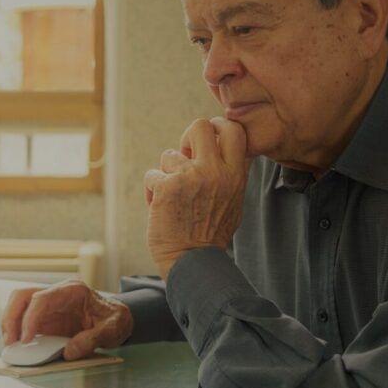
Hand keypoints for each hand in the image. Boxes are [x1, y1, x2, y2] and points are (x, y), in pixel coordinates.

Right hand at [0, 279, 132, 359]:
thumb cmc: (115, 320)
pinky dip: (17, 331)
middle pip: (22, 296)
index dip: (30, 318)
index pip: (41, 298)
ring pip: (18, 305)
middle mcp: (56, 293)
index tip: (25, 339)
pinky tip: (18, 346)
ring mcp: (48, 305)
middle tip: (10, 342)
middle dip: (11, 318)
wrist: (117, 318)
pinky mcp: (45, 318)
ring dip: (10, 324)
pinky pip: (24, 320)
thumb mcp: (112, 329)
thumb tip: (69, 352)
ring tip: (10, 346)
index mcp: (72, 290)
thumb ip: (92, 340)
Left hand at [143, 117, 248, 278]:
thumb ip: (231, 174)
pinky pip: (152, 175)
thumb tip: (222, 148)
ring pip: (169, 155)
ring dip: (166, 174)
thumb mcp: (234, 202)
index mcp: (235, 174)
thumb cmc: (211, 234)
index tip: (209, 142)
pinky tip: (160, 208)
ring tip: (173, 197)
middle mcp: (215, 172)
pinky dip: (152, 191)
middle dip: (188, 138)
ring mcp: (190, 177)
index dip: (217, 128)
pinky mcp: (167, 187)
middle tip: (185, 157)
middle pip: (199, 125)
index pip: (234, 129)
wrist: (193, 262)